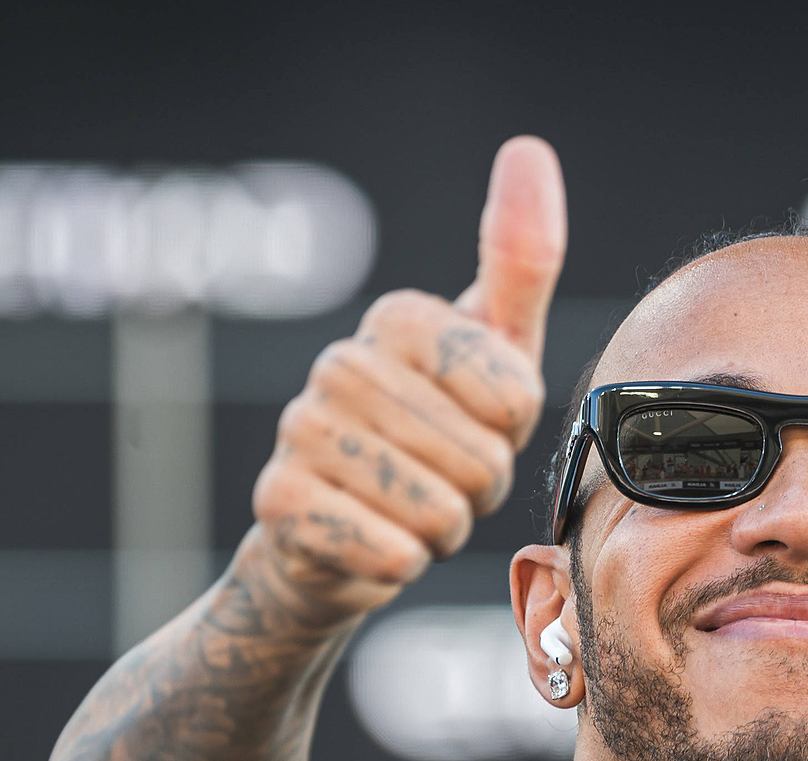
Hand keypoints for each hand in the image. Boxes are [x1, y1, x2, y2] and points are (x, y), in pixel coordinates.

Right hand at [250, 136, 567, 618]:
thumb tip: (528, 148)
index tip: (474, 427)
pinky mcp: (278, 504)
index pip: (514, 396)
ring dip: (440, 531)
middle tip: (437, 480)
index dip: (509, 435)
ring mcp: (299, 430)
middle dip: (476, 491)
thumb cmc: (433, 440)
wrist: (335, 540)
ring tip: (406, 509)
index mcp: (397, 318)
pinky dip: (399, 565)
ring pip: (439, 512)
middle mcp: (338, 362)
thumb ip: (519, 262)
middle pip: (480, 459)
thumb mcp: (495, 356)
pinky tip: (370, 543)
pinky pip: (392, 554)